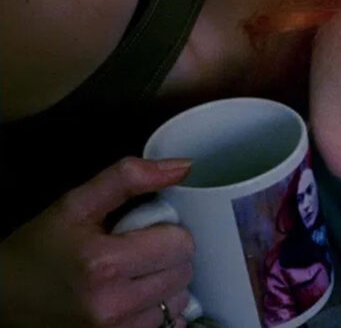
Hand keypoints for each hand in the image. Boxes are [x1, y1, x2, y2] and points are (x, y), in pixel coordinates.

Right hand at [0, 157, 194, 326]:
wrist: (4, 299)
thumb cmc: (39, 249)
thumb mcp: (75, 204)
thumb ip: (129, 178)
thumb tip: (183, 167)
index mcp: (104, 264)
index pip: (181, 243)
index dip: (168, 230)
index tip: (146, 230)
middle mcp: (113, 304)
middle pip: (184, 271)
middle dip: (168, 255)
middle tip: (138, 250)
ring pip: (179, 299)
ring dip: (166, 284)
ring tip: (134, 273)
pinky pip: (168, 324)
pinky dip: (158, 309)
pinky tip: (134, 296)